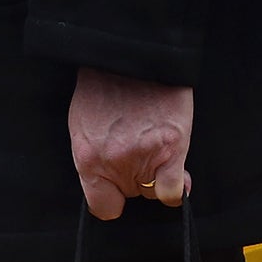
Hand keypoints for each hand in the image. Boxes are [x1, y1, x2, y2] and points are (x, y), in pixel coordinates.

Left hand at [68, 67, 192, 219]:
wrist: (131, 53)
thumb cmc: (104, 86)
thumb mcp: (84, 126)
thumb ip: (97, 161)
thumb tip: (119, 190)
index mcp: (87, 159)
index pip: (103, 207)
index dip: (114, 199)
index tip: (120, 188)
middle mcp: (114, 162)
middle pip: (132, 195)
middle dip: (137, 179)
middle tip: (139, 149)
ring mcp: (143, 156)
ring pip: (154, 191)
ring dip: (158, 176)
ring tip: (155, 148)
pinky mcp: (171, 146)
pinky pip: (174, 191)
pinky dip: (178, 186)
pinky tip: (177, 171)